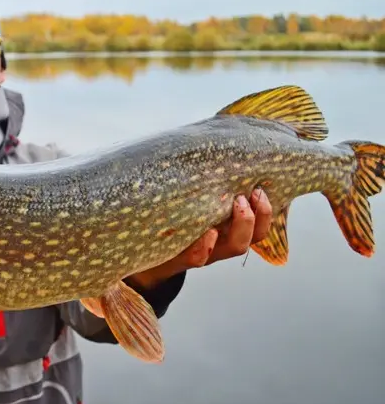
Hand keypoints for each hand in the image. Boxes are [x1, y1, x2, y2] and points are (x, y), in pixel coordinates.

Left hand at [127, 188, 272, 289]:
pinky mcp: (179, 256)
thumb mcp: (187, 203)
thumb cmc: (168, 219)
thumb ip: (202, 185)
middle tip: (246, 195)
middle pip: (253, 238)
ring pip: (234, 247)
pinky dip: (205, 245)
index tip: (260, 188)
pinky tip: (207, 231)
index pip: (259, 227)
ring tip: (235, 203)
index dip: (266, 212)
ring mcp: (203, 252)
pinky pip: (198, 257)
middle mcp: (220, 243)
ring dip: (241, 226)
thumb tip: (214, 147)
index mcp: (226, 230)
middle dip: (257, 216)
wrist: (138, 252)